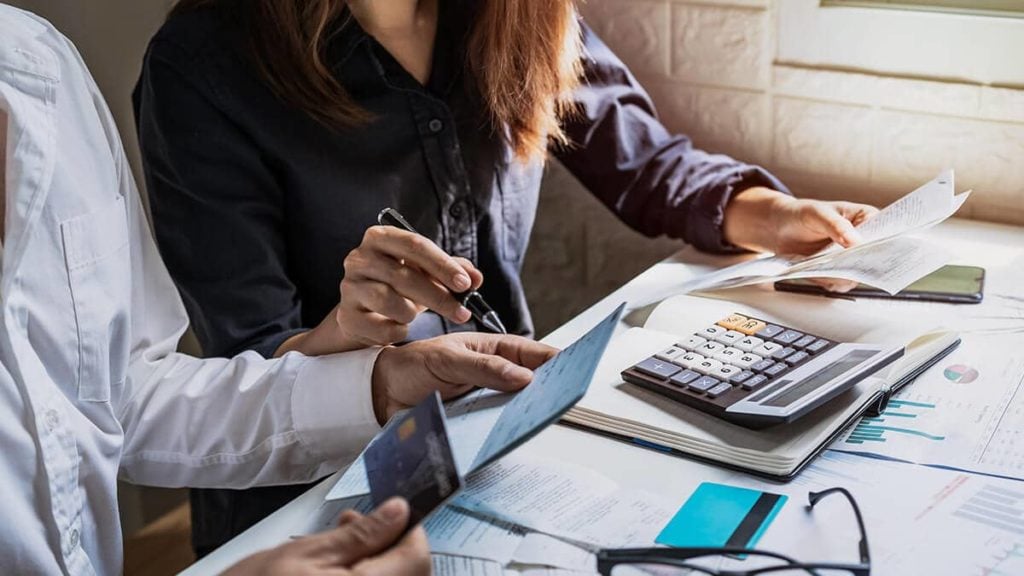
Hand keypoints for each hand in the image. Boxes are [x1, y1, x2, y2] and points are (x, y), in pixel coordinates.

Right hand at [222, 498, 428, 575]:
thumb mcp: (304, 554)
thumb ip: (360, 535)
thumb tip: (400, 512)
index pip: (418, 558)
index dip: (409, 530)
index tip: (389, 513)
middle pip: (410, 573)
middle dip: (389, 544)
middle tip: (354, 523)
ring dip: (376, 562)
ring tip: (338, 546)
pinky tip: (336, 571)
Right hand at [276, 226, 483, 356]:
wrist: (364, 311)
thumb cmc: (399, 285)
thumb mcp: (425, 272)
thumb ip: (452, 271)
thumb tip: (476, 277)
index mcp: (380, 237)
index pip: (415, 244)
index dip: (443, 265)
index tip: (465, 284)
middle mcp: (359, 258)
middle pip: (404, 275)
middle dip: (439, 297)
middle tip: (463, 312)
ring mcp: (349, 286)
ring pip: (389, 300)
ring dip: (412, 313)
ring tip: (416, 315)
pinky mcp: (345, 315)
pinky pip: (379, 327)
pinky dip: (396, 331)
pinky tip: (400, 328)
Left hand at [371, 332, 557, 423]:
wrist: (381, 394)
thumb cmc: (413, 366)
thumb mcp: (447, 360)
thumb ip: (483, 368)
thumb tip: (524, 378)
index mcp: (493, 350)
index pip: (532, 353)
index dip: (556, 359)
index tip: (576, 368)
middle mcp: (495, 374)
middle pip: (532, 382)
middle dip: (549, 389)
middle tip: (565, 399)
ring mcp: (487, 399)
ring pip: (518, 406)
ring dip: (529, 412)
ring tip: (542, 419)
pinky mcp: (477, 421)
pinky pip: (498, 425)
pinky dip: (507, 430)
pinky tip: (512, 435)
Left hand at [723, 188, 877, 291]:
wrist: (779, 228)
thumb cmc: (801, 213)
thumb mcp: (817, 213)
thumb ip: (836, 226)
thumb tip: (854, 241)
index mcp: (866, 219)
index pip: (887, 232)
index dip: (888, 243)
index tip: (878, 252)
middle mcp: (862, 241)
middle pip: (875, 259)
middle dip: (863, 265)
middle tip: (846, 265)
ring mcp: (850, 259)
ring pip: (858, 275)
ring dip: (842, 276)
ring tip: (823, 267)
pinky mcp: (837, 272)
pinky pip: (840, 284)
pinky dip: (829, 282)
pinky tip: (816, 273)